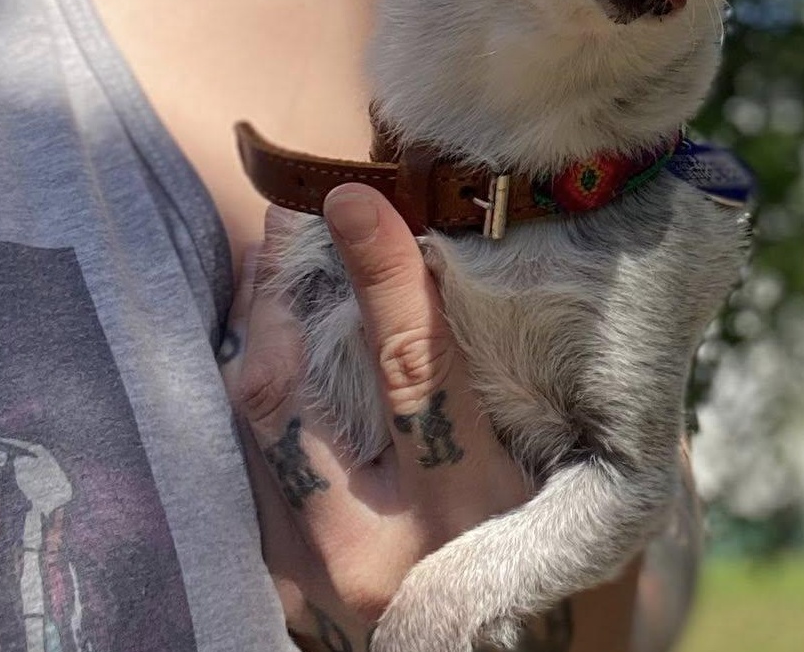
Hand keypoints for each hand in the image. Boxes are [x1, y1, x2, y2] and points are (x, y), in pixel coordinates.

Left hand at [219, 185, 529, 649]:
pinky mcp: (276, 584)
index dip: (382, 271)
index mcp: (467, 510)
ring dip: (254, 326)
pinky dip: (253, 383)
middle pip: (289, 394)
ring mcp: (309, 577)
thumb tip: (465, 252)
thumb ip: (518, 377)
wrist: (491, 650)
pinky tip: (271, 336)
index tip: (353, 196)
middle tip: (288, 214)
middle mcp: (375, 551)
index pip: (414, 366)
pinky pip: (241, 458)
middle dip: (277, 289)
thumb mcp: (561, 468)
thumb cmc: (550, 541)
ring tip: (274, 260)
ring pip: (250, 420)